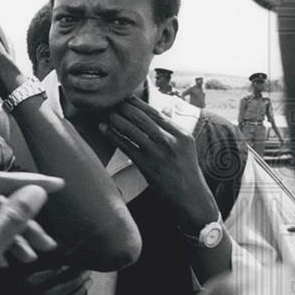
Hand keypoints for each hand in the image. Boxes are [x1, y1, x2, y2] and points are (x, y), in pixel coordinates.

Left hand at [102, 97, 217, 226]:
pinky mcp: (147, 165)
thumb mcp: (185, 146)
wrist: (191, 197)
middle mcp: (171, 140)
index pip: (155, 113)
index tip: (125, 97)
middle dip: (124, 108)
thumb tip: (161, 109)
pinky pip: (126, 146)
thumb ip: (172, 128)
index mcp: (181, 133)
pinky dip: (113, 135)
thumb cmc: (185, 171)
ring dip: (116, 119)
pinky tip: (103, 129)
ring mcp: (158, 153)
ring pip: (132, 129)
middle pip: (142, 118)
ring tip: (105, 113)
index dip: (137, 103)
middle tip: (111, 102)